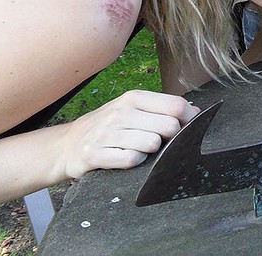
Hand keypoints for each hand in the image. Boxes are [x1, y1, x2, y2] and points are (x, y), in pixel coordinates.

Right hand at [61, 90, 198, 178]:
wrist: (66, 145)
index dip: (190, 120)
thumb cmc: (109, 127)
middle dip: (170, 138)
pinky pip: (132, 160)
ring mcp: (106, 133)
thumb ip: (163, 109)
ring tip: (137, 149)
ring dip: (151, 152)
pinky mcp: (95, 154)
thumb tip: (195, 111)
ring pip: (152, 144)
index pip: (176, 105)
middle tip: (158, 143)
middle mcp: (120, 112)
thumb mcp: (133, 110)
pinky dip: (134, 163)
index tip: (188, 129)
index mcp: (134, 98)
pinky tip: (125, 158)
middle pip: (170, 127)